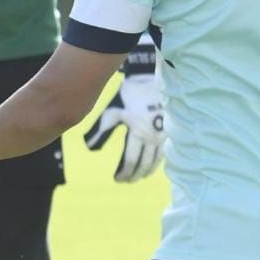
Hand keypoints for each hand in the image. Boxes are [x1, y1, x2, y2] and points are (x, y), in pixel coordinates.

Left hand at [84, 47, 165, 181]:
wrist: (149, 78)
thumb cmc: (127, 96)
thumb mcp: (111, 111)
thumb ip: (100, 131)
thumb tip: (90, 149)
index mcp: (138, 133)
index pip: (131, 160)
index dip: (124, 172)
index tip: (117, 179)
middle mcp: (153, 136)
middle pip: (145, 163)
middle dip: (135, 174)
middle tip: (127, 181)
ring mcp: (163, 134)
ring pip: (157, 159)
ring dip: (147, 170)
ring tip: (138, 177)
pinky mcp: (169, 129)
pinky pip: (164, 151)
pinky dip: (158, 160)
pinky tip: (153, 164)